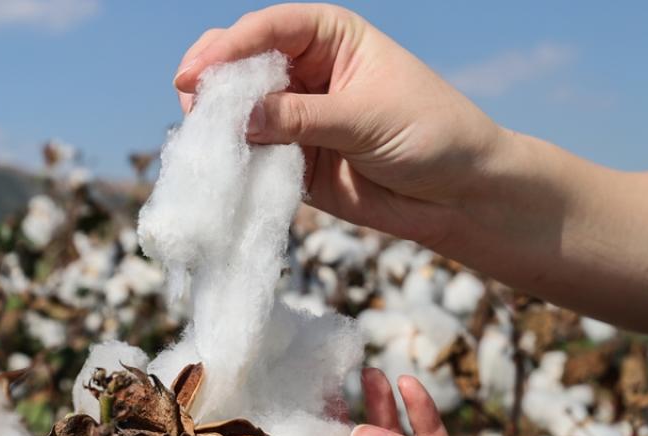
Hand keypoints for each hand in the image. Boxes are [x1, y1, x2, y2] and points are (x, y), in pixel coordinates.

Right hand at [173, 3, 501, 247]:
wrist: (458, 195)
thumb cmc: (431, 135)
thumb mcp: (367, 118)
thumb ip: (303, 118)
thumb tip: (241, 118)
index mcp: (332, 38)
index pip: (272, 29)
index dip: (232, 46)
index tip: (201, 72)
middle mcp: (308, 71)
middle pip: (244, 63)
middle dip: (213, 78)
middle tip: (189, 100)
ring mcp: (297, 117)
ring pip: (240, 112)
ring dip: (217, 123)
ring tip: (201, 137)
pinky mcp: (293, 162)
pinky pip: (252, 157)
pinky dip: (233, 161)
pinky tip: (219, 167)